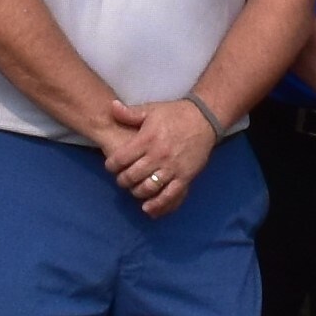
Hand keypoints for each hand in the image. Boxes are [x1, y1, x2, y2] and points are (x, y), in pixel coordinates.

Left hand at [99, 96, 215, 217]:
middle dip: (122, 180)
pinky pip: (169, 196)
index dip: (112, 165)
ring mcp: (172, 168)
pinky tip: (148, 208)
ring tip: (134, 189)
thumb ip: (130, 113)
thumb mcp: (151, 110)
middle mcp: (158, 155)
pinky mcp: (185, 177)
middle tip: (122, 179)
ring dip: (137, 192)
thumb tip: (111, 107)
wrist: (204, 119)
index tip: (111, 166)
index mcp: (147, 139)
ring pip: (148, 188)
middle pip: (132, 176)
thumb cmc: (175, 114)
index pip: (121, 159)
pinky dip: (157, 204)